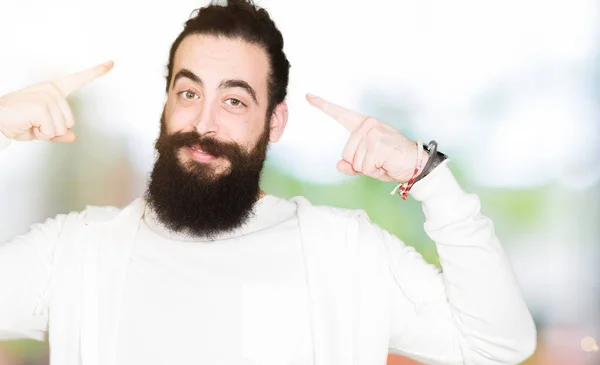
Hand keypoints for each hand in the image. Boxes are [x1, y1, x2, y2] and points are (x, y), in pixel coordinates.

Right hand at [0, 61, 113, 142]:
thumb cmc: (17, 120)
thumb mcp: (42, 128)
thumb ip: (59, 132)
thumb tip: (72, 136)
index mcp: (53, 90)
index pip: (78, 80)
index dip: (96, 72)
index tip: (111, 64)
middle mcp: (52, 90)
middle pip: (70, 122)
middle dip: (53, 129)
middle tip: (34, 123)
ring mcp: (48, 97)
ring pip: (62, 128)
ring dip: (46, 131)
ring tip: (31, 123)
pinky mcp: (42, 106)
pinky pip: (52, 130)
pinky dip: (41, 133)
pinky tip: (29, 124)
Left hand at [306, 93, 427, 182]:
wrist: (418, 165)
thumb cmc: (394, 162)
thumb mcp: (369, 164)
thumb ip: (352, 165)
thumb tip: (339, 165)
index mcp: (365, 126)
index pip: (341, 115)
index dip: (323, 106)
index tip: (308, 97)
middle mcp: (368, 125)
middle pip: (346, 154)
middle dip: (361, 164)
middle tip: (380, 161)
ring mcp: (372, 133)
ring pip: (354, 161)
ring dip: (369, 168)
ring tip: (384, 162)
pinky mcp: (377, 144)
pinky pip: (364, 167)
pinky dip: (375, 171)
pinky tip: (387, 163)